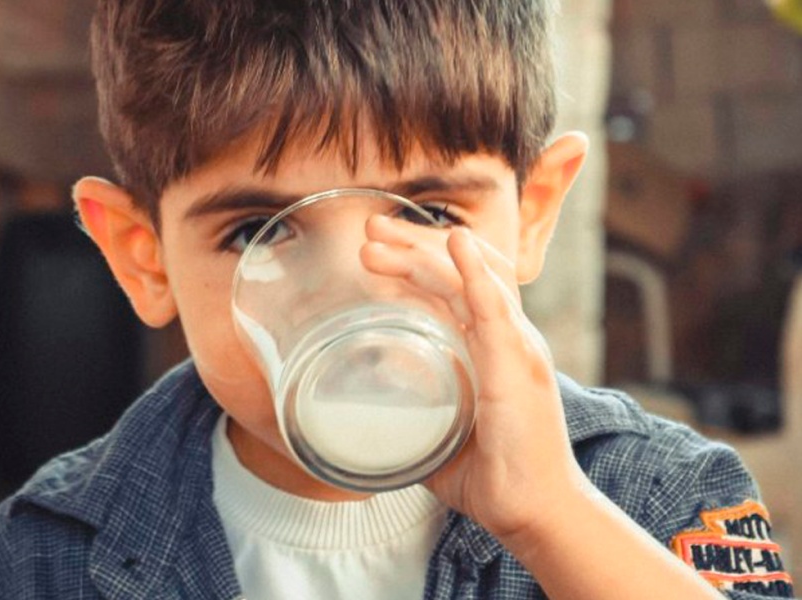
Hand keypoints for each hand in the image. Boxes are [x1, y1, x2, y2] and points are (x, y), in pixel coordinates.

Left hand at [360, 214, 590, 544]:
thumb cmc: (495, 478)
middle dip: (413, 246)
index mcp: (494, 349)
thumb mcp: (440, 437)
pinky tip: (455, 245)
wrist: (535, 512)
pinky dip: (475, 273)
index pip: (456, 288)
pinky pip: (496, 309)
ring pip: (473, 279)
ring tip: (378, 236)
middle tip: (368, 230)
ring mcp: (516, 348)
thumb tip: (370, 422)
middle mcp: (509, 339)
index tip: (375, 252)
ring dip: (425, 252)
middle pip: (462, 272)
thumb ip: (413, 421)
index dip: (418, 263)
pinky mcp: (516, 367)